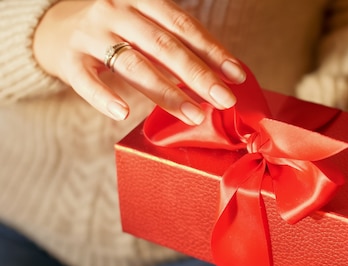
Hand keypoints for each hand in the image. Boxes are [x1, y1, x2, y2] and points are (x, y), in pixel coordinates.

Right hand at [32, 0, 245, 124]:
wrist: (53, 28)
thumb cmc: (114, 30)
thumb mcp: (144, 24)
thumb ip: (175, 42)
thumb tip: (222, 73)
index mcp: (141, 0)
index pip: (183, 26)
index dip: (212, 50)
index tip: (236, 75)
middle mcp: (116, 11)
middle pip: (164, 45)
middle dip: (198, 75)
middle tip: (225, 100)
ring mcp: (91, 34)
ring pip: (133, 64)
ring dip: (167, 92)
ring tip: (194, 114)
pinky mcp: (69, 59)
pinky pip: (87, 81)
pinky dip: (105, 97)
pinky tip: (124, 113)